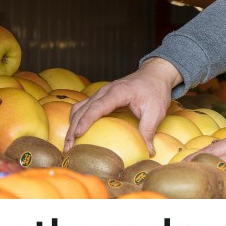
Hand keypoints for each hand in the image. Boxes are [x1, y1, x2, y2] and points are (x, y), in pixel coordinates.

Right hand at [64, 57, 182, 154]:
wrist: (155, 74)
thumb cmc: (156, 90)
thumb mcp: (156, 110)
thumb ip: (149, 130)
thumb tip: (148, 151)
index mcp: (118, 92)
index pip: (97, 106)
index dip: (86, 120)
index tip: (77, 134)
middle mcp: (105, 91)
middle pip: (83, 109)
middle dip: (73, 128)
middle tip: (68, 148)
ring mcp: (101, 93)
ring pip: (79, 107)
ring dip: (71, 124)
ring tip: (69, 143)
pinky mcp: (100, 97)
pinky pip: (83, 107)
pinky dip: (76, 119)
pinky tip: (76, 132)